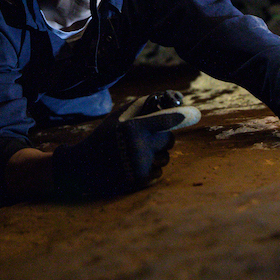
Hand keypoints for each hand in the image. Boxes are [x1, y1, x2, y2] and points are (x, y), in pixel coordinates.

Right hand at [52, 91, 200, 196]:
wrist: (85, 166)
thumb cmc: (105, 136)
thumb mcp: (118, 116)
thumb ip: (141, 105)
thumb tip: (167, 98)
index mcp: (134, 127)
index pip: (166, 120)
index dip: (182, 116)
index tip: (194, 114)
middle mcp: (139, 146)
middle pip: (169, 140)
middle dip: (162, 138)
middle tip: (147, 138)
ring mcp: (141, 164)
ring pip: (166, 158)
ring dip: (157, 155)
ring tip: (137, 154)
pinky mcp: (141, 180)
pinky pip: (160, 173)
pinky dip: (151, 170)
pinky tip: (135, 166)